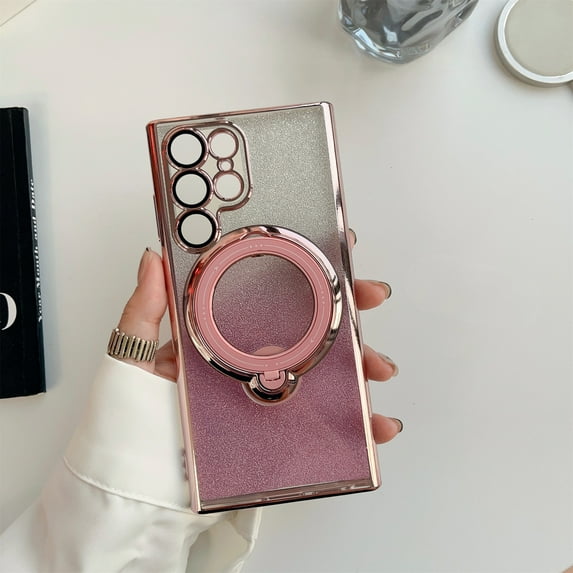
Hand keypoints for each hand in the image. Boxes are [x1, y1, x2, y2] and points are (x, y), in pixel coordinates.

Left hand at [116, 244, 401, 443]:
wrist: (138, 482)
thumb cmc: (133, 418)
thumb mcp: (133, 357)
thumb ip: (144, 311)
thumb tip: (152, 257)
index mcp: (228, 335)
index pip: (274, 294)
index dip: (308, 270)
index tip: (337, 249)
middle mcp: (255, 360)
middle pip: (313, 328)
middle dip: (350, 310)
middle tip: (370, 296)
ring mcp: (270, 394)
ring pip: (328, 373)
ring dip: (363, 366)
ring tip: (378, 367)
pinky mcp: (279, 430)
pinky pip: (325, 425)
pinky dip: (358, 425)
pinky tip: (375, 425)